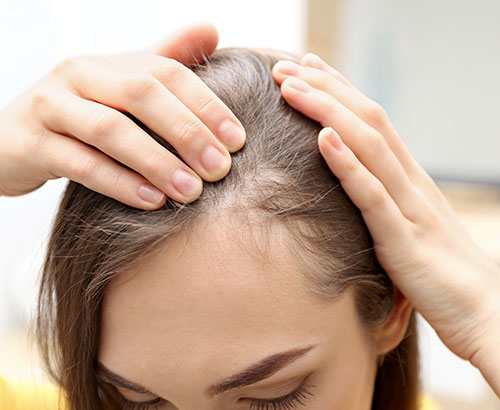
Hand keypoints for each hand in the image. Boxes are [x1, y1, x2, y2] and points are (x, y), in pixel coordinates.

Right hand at [0, 23, 245, 208]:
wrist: (11, 137)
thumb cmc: (82, 115)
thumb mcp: (122, 86)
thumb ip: (165, 61)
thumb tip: (212, 28)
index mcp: (109, 62)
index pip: (167, 72)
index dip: (207, 105)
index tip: (239, 141)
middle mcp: (79, 75)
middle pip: (142, 94)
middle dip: (187, 133)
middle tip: (220, 170)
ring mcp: (51, 107)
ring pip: (111, 130)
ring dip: (157, 162)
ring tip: (191, 191)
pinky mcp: (31, 143)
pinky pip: (80, 162)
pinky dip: (120, 182)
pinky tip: (152, 201)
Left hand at [272, 54, 499, 394]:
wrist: (484, 308)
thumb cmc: (439, 268)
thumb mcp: (407, 222)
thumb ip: (382, 198)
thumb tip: (350, 183)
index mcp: (408, 178)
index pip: (371, 120)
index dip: (339, 90)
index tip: (306, 69)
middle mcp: (410, 182)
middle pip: (366, 120)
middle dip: (325, 89)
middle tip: (286, 67)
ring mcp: (408, 207)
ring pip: (368, 146)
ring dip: (328, 112)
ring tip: (294, 88)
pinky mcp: (404, 240)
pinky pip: (373, 195)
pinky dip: (347, 165)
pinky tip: (324, 139)